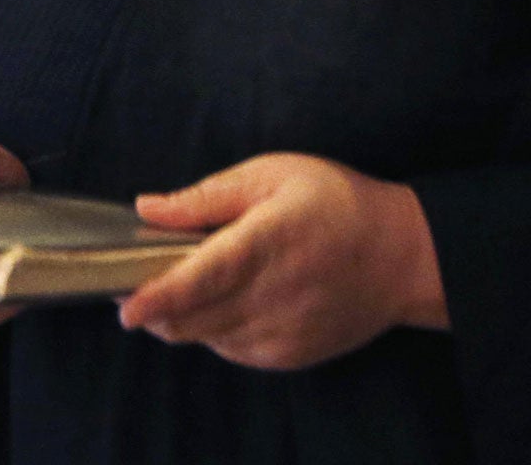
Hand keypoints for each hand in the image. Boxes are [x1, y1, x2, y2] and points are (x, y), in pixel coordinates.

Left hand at [118, 152, 446, 370]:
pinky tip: (219, 301)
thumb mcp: (271, 175)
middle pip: (192, 318)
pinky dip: (210, 330)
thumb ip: (205, 197)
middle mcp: (273, 296)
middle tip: (131, 280)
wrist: (403, 257)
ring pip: (205, 338)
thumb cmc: (335, 202)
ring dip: (179, 318)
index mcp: (267, 243)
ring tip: (177, 284)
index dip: (160, 296)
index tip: (127, 306)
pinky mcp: (289, 355)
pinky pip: (230, 349)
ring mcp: (282, 333)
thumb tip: (147, 208)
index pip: (202, 278)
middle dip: (153, 306)